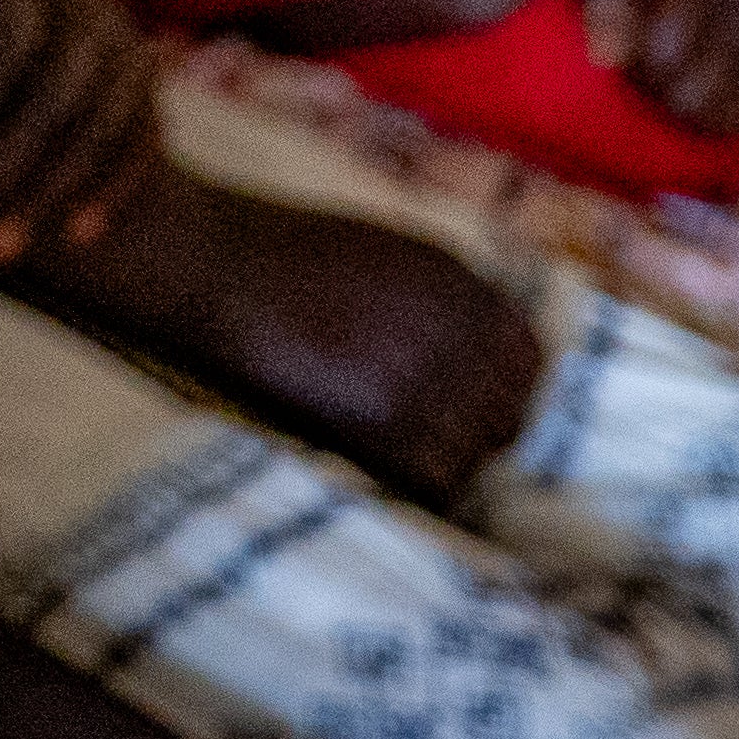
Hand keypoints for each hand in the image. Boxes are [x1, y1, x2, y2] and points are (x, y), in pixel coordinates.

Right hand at [19, 171, 548, 509]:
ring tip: (392, 453)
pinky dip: (416, 486)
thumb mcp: (386, 252)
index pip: (529, 362)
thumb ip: (442, 299)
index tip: (468, 403)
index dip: (501, 389)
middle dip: (475, 431)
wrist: (209, 265)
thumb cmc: (279, 253)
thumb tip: (475, 355)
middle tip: (425, 438)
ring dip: (441, 462)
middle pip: (509, 415)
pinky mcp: (384, 423)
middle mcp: (459, 330)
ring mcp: (425, 378)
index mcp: (462, 282)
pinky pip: (435, 482)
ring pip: (473, 455)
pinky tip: (376, 466)